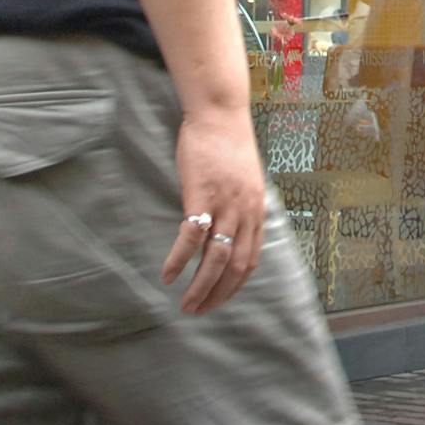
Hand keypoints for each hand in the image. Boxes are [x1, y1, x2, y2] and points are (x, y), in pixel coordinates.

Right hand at [162, 109, 266, 313]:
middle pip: (235, 266)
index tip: (219, 300)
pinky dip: (179, 259)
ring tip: (185, 304)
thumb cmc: (228, 144)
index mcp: (257, 209)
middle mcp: (246, 211)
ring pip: (216, 258)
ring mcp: (225, 204)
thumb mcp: (245, 180)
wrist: (220, 113)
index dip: (235, 285)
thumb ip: (241, 206)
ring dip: (200, 286)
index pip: (251, 260)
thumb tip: (228, 230)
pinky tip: (168, 274)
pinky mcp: (201, 194)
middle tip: (198, 311)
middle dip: (217, 295)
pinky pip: (191, 236)